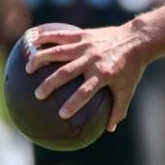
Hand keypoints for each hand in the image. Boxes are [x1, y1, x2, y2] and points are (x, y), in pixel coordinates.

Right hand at [25, 23, 147, 131]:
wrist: (137, 39)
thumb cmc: (132, 67)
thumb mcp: (128, 89)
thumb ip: (119, 109)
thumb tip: (110, 130)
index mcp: (104, 74)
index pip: (86, 91)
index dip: (74, 103)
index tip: (61, 114)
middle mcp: (93, 60)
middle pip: (67, 72)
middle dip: (50, 84)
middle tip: (38, 95)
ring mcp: (87, 46)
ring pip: (59, 52)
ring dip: (42, 59)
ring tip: (28, 69)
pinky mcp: (84, 35)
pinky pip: (61, 36)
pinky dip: (46, 37)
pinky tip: (31, 41)